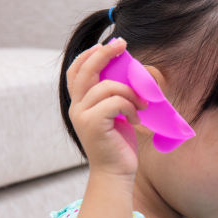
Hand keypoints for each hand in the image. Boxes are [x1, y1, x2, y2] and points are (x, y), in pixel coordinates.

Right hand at [66, 37, 146, 177]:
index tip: (108, 45)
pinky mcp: (93, 123)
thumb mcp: (116, 115)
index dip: (89, 54)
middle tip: (123, 44)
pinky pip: (115, 101)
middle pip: (85, 70)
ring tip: (141, 107)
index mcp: (79, 104)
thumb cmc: (119, 145)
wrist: (116, 173)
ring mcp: (82, 115)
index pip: (76, 71)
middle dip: (104, 53)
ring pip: (106, 87)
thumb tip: (126, 71)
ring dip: (130, 93)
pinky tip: (136, 120)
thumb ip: (114, 96)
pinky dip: (130, 107)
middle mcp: (76, 107)